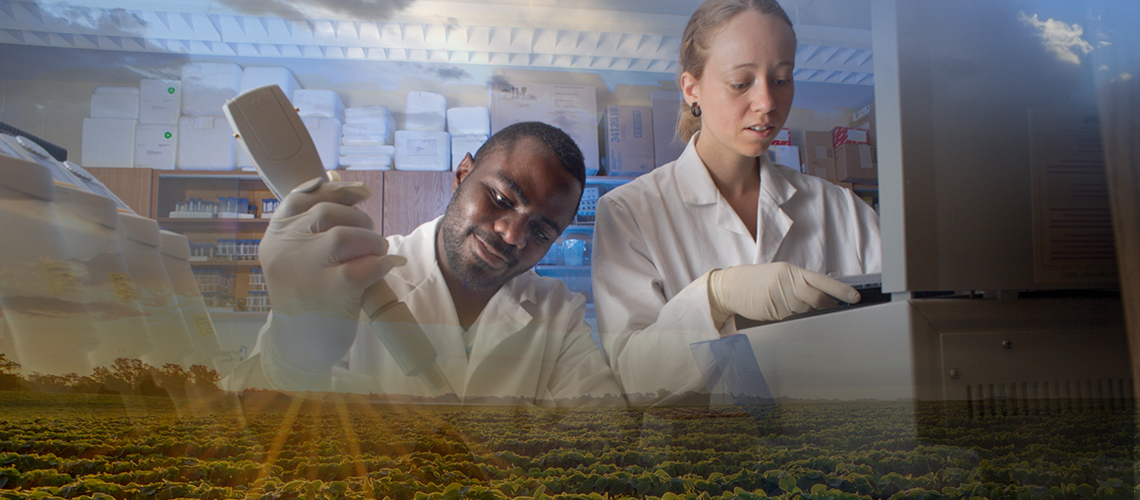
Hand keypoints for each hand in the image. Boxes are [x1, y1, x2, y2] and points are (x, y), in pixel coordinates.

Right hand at [259, 179, 404, 372]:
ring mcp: (306, 269)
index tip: (362, 191)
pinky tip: (390, 265)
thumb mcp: (297, 257)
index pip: (300, 197)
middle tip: (372, 235)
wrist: (299, 348)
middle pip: (326, 212)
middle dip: (358, 217)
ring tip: (379, 251)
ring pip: (346, 234)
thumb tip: (346, 184)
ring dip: (371, 239)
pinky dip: (383, 262)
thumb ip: (313, 225)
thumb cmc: (306, 296)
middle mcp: (285, 250)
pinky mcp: (332, 291)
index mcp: (274, 237)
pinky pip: (366, 265)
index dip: (335, 190)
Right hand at [707, 262, 860, 324]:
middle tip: (834, 310)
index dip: (840, 290)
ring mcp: (778, 297)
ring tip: (791, 306)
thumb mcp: (780, 275)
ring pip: (803, 311)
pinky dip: (790, 317)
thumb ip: (800, 283)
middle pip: (816, 299)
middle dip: (827, 306)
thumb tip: (823, 296)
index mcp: (791, 271)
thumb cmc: (757, 281)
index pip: (821, 281)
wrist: (730, 286)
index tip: (855, 297)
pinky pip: (789, 318)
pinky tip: (779, 310)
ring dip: (804, 312)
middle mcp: (786, 282)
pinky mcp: (771, 310)